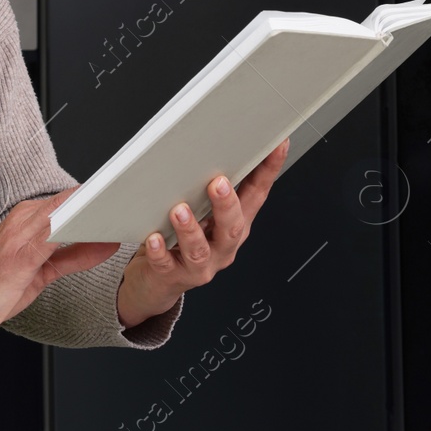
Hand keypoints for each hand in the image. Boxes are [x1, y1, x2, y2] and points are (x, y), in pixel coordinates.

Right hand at [0, 187, 119, 353]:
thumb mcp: (40, 272)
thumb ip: (71, 257)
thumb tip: (102, 245)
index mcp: (24, 220)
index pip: (67, 201)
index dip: (96, 198)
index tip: (124, 196)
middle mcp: (21, 222)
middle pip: (69, 202)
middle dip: (100, 199)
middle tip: (132, 196)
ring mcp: (19, 237)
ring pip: (62, 213)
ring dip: (92, 209)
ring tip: (123, 208)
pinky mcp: (19, 257)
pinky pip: (52, 238)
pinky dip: (75, 232)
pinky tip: (98, 233)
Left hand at [115, 138, 288, 328]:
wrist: (157, 284)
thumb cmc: (180, 243)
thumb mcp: (204, 215)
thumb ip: (212, 190)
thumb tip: (218, 147)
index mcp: (233, 226)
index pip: (256, 196)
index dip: (269, 171)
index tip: (276, 146)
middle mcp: (222, 247)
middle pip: (232, 227)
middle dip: (227, 205)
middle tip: (218, 183)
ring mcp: (199, 264)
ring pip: (199, 249)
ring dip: (191, 229)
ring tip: (179, 211)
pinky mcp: (172, 275)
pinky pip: (165, 264)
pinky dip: (160, 251)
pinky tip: (153, 238)